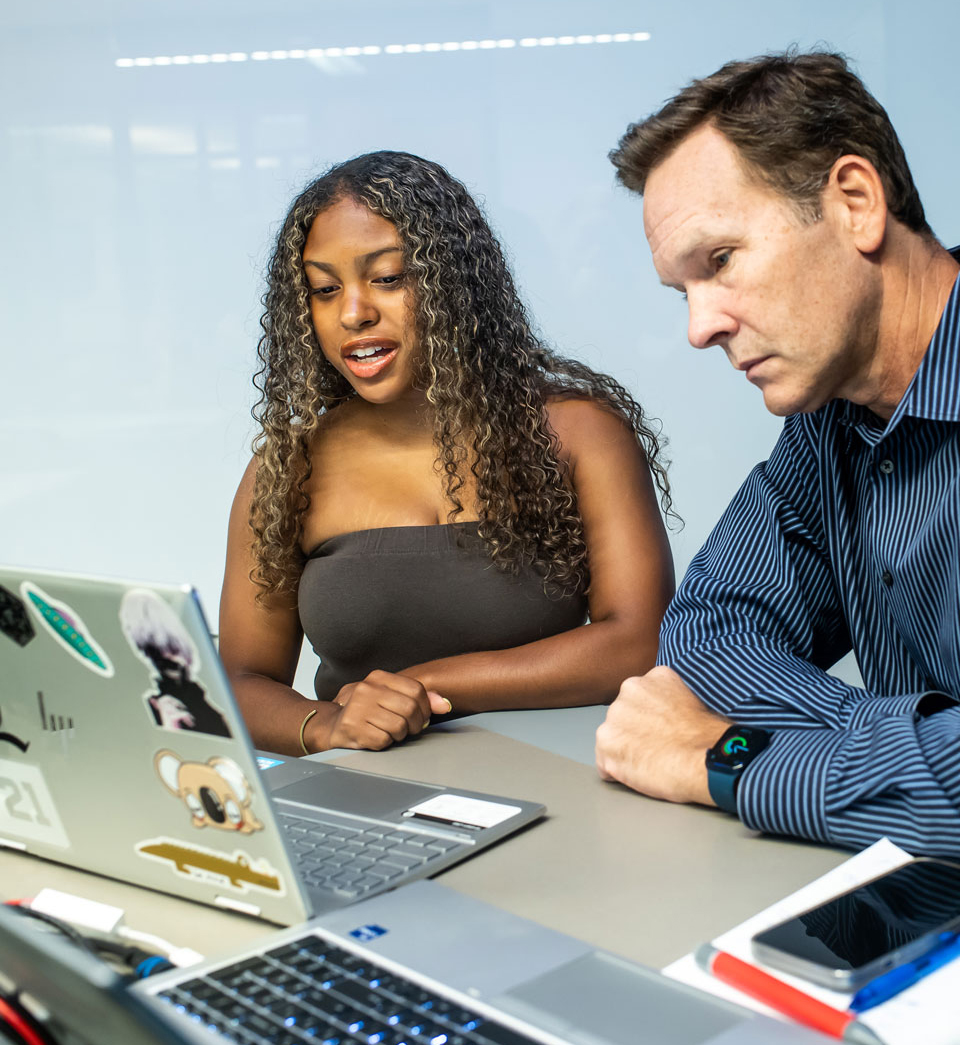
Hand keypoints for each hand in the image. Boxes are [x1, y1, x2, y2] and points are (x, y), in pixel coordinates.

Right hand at [311, 670, 451, 750]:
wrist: (333, 725)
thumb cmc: (367, 711)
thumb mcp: (390, 697)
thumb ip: (419, 698)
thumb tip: (445, 704)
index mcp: (378, 677)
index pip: (417, 690)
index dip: (425, 707)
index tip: (421, 716)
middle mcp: (367, 689)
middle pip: (410, 709)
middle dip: (414, 724)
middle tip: (408, 728)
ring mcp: (358, 708)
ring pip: (399, 726)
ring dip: (399, 735)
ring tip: (389, 731)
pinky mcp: (353, 728)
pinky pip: (384, 740)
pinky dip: (385, 742)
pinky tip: (376, 737)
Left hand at [595, 666, 729, 804]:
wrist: (706, 760)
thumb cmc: (708, 738)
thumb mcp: (691, 698)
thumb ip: (668, 700)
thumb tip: (664, 715)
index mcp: (649, 680)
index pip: (637, 700)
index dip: (648, 720)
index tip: (659, 730)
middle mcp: (626, 693)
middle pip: (622, 718)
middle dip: (633, 733)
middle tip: (656, 748)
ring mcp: (613, 719)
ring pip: (612, 739)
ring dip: (625, 752)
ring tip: (651, 762)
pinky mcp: (607, 747)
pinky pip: (605, 764)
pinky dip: (618, 773)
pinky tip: (641, 774)